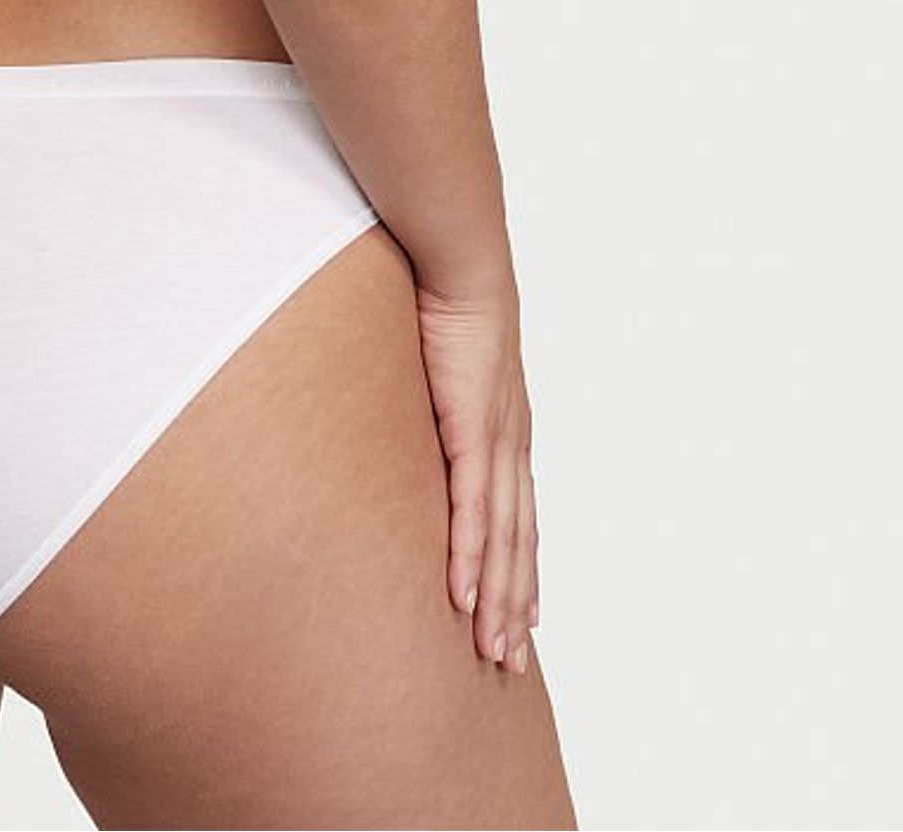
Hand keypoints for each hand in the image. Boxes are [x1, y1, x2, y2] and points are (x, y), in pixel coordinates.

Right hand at [414, 275, 540, 674]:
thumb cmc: (441, 294)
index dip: (518, 567)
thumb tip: (396, 407)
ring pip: (503, 538)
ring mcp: (496, 438)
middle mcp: (510, 442)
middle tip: (507, 661)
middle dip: (515, 603)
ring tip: (493, 650)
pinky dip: (473, 557)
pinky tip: (466, 597)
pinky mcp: (474, 429)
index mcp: (504, 427)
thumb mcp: (434, 359)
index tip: (519, 614)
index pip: (516, 513)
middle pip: (518, 540)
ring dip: (499, 598)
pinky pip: (473, 507)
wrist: (458, 256)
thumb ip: (425, 394)